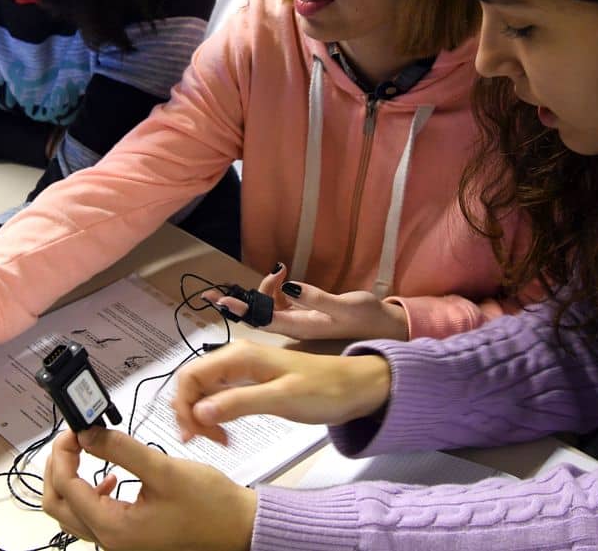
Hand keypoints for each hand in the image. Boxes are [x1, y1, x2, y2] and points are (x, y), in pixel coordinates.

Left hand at [42, 427, 255, 550]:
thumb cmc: (210, 505)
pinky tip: (110, 475)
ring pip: (73, 513)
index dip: (64, 453)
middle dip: (59, 468)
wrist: (239, 527)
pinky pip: (93, 518)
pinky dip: (90, 493)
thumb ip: (121, 449)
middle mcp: (111, 542)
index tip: (75, 429)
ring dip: (72, 480)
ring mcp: (119, 542)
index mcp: (115, 528)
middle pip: (59, 505)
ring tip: (87, 451)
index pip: (68, 487)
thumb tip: (87, 433)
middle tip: (73, 439)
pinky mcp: (129, 537)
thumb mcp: (163, 468)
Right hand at [171, 340, 389, 444]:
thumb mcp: (282, 399)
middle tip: (208, 442)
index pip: (190, 376)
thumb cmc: (323, 391)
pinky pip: (220, 396)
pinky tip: (225, 432)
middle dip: (190, 413)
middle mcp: (235, 357)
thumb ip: (239, 403)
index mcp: (239, 355)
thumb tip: (199, 412)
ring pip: (204, 390)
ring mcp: (242, 370)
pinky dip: (215, 414)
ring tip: (218, 440)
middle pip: (192, 383)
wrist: (356, 388)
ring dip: (201, 416)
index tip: (195, 437)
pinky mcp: (251, 382)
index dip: (183, 406)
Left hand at [211, 265, 408, 340]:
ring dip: (263, 289)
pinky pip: (279, 302)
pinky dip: (275, 288)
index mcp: (302, 327)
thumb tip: (289, 287)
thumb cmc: (366, 317)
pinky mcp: (303, 313)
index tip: (222, 302)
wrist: (384, 326)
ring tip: (277, 271)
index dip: (242, 311)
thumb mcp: (345, 305)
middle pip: (258, 315)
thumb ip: (317, 298)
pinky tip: (282, 275)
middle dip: (237, 303)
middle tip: (213, 292)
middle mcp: (295, 326)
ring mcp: (298, 320)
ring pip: (268, 306)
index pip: (264, 320)